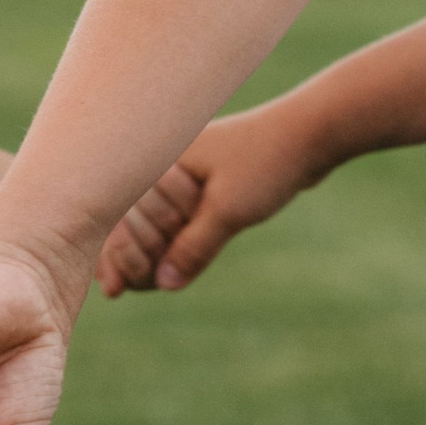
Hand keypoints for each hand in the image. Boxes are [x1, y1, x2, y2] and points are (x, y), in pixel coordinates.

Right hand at [96, 101, 315, 296]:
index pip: (116, 215)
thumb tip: (164, 284)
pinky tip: (165, 271)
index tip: (116, 290)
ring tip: (152, 281)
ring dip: (150, 254)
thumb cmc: (267, 162)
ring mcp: (178, 179)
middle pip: (126, 223)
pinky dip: (168, 247)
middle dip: (131, 256)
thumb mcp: (229, 209)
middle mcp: (160, 165)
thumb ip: (193, 248)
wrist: (312, 135)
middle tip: (137, 285)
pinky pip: (171, 225)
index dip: (113, 254)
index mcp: (158, 158)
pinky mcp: (196, 191)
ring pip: (148, 227)